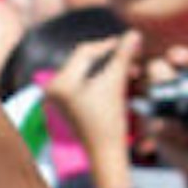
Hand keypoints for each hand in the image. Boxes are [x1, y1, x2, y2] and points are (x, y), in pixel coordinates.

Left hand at [40, 31, 137, 187]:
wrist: (106, 154)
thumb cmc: (110, 122)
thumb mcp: (116, 84)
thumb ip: (123, 56)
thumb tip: (134, 33)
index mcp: (60, 83)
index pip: (84, 51)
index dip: (108, 44)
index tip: (128, 42)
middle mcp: (54, 89)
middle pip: (84, 61)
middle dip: (108, 56)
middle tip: (129, 53)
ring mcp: (58, 99)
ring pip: (86, 72)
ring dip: (107, 68)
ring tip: (128, 68)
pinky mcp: (66, 106)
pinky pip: (83, 84)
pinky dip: (100, 79)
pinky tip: (117, 78)